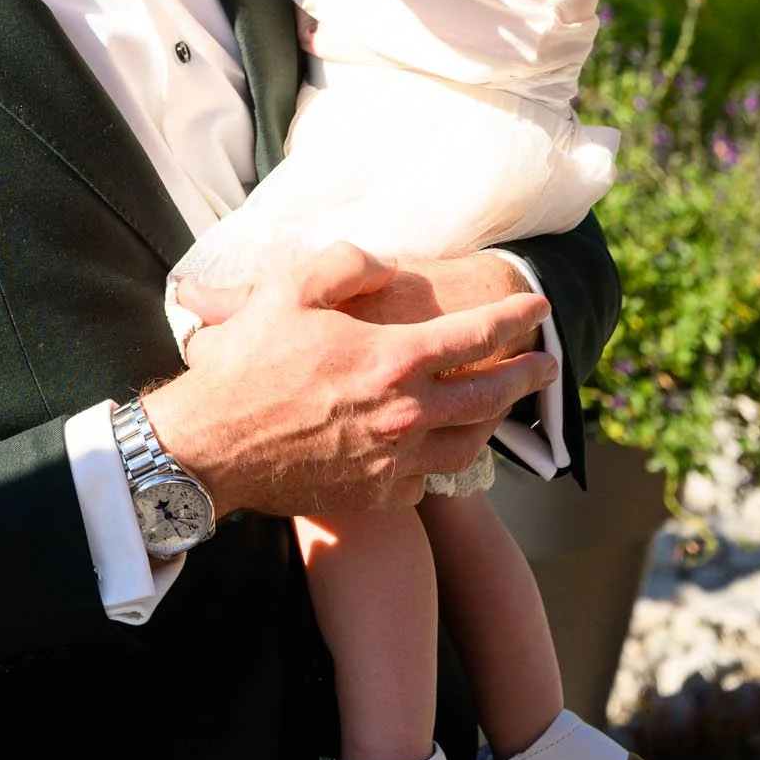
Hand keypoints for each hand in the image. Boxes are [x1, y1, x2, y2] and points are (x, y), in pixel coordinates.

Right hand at [144, 243, 554, 520]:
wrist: (211, 446)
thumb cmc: (246, 363)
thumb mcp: (289, 289)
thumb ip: (347, 264)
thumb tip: (386, 265)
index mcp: (393, 359)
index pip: (479, 335)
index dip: (517, 319)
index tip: (538, 307)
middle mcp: (407, 415)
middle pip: (491, 396)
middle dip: (528, 376)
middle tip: (548, 363)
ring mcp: (394, 462)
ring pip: (469, 445)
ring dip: (493, 422)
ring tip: (499, 406)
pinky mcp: (376, 495)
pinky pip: (426, 480)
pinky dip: (438, 459)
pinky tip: (434, 447)